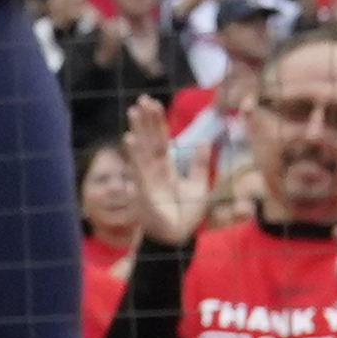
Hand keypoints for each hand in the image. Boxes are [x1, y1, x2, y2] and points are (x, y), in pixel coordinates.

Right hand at [120, 100, 206, 246]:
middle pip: (149, 140)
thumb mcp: (199, 186)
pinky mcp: (145, 191)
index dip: (156, 122)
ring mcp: (148, 179)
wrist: (178, 238)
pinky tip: (130, 138)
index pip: (160, 140)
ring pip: (143, 150)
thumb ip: (201, 165)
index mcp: (166, 168)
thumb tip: (206, 141)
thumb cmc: (185, 215)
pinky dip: (135, 154)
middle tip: (142, 99)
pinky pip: (140, 168)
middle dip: (146, 120)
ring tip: (132, 111)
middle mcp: (154, 171)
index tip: (152, 103)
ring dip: (138, 130)